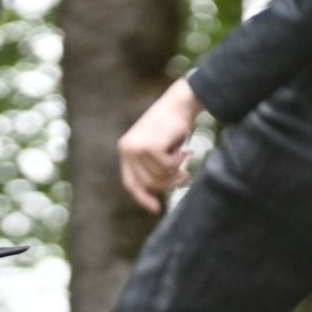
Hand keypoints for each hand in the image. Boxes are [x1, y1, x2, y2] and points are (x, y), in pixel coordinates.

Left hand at [118, 79, 202, 212]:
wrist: (180, 102)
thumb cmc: (173, 126)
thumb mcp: (158, 148)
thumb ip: (152, 167)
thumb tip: (154, 192)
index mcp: (126, 150)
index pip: (131, 183)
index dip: (143, 197)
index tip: (156, 209)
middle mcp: (127, 149)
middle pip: (149, 183)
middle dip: (169, 182)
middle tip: (184, 174)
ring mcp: (136, 147)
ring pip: (159, 176)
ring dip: (176, 169)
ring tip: (184, 155)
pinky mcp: (149, 146)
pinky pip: (167, 166)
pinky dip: (178, 161)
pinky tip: (183, 149)